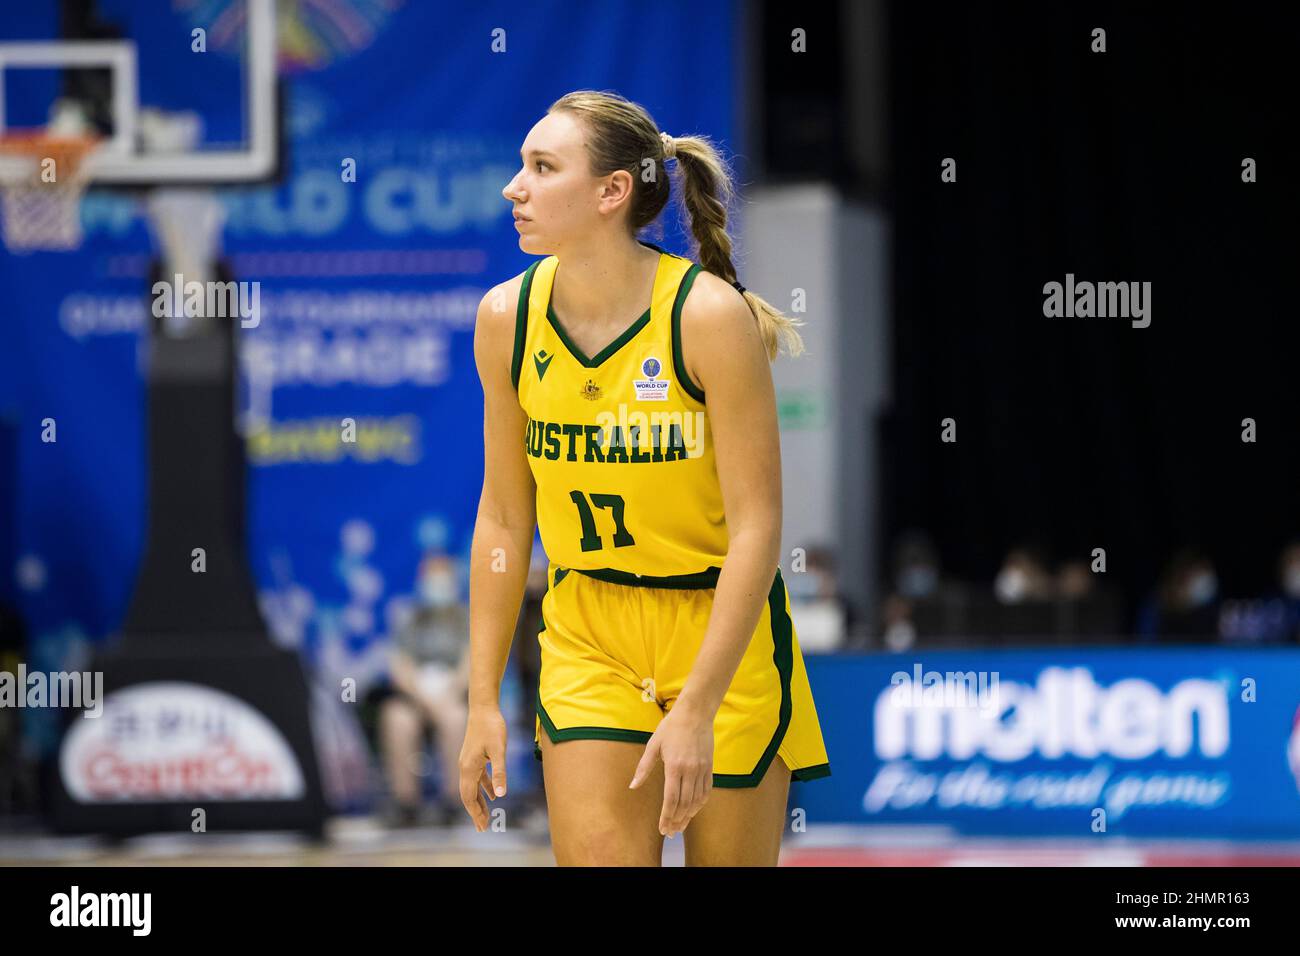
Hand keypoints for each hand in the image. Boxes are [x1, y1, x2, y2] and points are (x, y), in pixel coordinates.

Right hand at [458, 704, 507, 831]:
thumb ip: (499, 772)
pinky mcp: (474, 756)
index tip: (482, 826)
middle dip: (475, 812)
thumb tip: (500, 795)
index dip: (475, 812)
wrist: (483, 707)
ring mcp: (468, 761)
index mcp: (469, 768)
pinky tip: (492, 794)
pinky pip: (477, 777)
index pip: (468, 797)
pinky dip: (483, 788)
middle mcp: (465, 767)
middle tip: (483, 828)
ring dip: (479, 802)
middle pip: (468, 795)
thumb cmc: (492, 727)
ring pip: (472, 787)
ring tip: (486, 816)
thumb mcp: (499, 750)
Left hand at [628, 703, 714, 837]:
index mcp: (674, 766)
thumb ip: (644, 768)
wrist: (695, 713)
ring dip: (688, 816)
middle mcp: (690, 770)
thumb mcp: (653, 745)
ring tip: (680, 826)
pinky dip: (700, 804)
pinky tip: (693, 811)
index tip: (662, 829)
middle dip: (676, 821)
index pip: (671, 799)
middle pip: (684, 804)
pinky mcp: (710, 767)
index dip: (666, 817)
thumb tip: (632, 786)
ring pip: (696, 800)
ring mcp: (702, 769)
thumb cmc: (671, 727)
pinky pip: (706, 791)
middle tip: (670, 833)